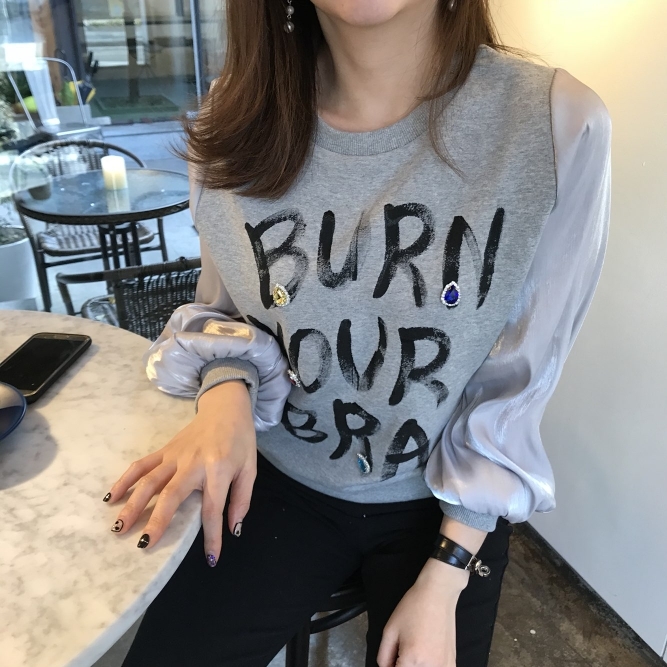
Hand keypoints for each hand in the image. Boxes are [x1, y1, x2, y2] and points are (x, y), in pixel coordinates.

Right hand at [104, 380, 255, 564]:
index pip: (213, 508)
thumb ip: (242, 498)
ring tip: (119, 527)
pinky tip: (110, 497)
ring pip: (150, 481)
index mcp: (218, 469)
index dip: (212, 535)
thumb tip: (233, 529)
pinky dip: (124, 480)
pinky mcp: (164, 450)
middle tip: (143, 544)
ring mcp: (175, 455)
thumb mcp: (250, 468)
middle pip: (172, 494)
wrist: (226, 408)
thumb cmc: (240, 441)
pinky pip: (141, 465)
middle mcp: (193, 462)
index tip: (211, 559)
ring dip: (133, 504)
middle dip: (157, 520)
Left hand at [376, 558, 468, 666]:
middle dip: (403, 664)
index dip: (391, 666)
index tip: (393, 656)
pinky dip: (428, 664)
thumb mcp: (389, 630)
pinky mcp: (451, 664)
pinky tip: (426, 653)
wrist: (437, 595)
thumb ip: (384, 657)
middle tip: (402, 651)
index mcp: (412, 660)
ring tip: (414, 649)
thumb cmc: (413, 608)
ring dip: (415, 664)